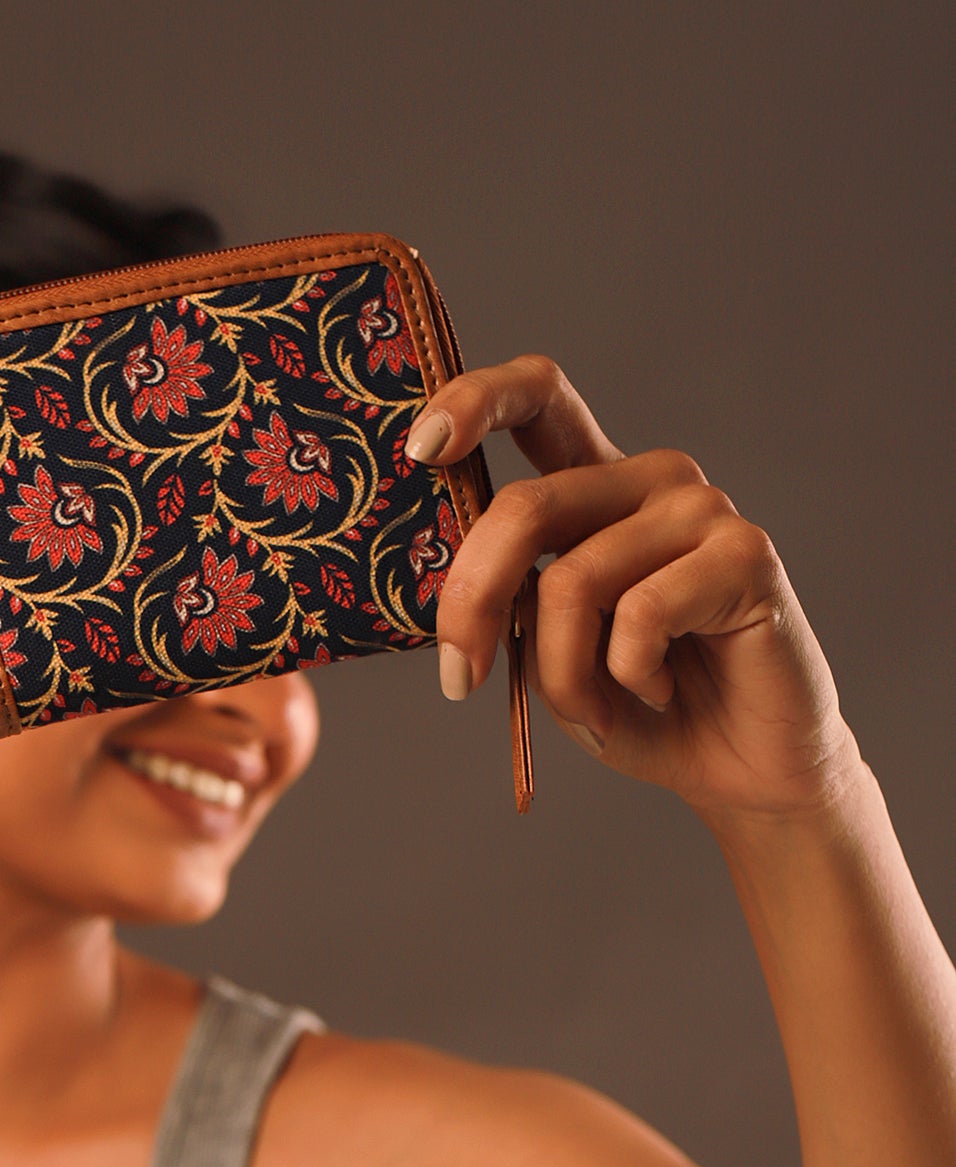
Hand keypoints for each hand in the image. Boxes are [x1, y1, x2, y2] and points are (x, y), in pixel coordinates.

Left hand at [411, 355, 860, 819]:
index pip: (536, 396)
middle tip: (459, 677)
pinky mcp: (746, 554)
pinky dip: (628, 677)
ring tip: (593, 711)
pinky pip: (640, 616)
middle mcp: (648, 479)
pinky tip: (662, 691)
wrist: (737, 769)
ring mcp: (701, 509)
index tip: (420, 448)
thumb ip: (505, 597)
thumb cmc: (631, 704)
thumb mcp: (542, 648)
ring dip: (561, 673)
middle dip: (471, 600)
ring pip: (573, 579)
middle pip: (524, 506)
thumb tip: (451, 584)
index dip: (475, 400)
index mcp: (591, 485)